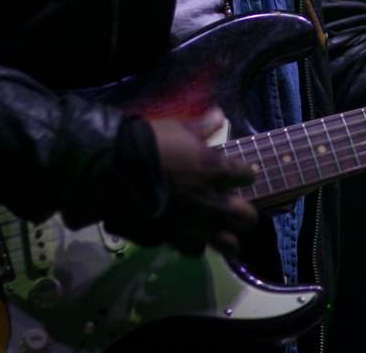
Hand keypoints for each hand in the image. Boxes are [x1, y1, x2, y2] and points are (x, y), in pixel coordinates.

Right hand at [148, 107, 257, 255]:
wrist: (118, 170)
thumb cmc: (152, 144)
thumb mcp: (178, 128)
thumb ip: (202, 127)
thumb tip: (218, 115)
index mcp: (218, 171)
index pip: (247, 176)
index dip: (243, 174)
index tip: (237, 173)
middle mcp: (213, 202)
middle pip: (247, 217)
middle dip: (243, 211)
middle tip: (232, 205)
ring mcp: (197, 224)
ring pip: (228, 243)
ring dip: (225, 234)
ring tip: (216, 226)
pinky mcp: (176, 239)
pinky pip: (196, 250)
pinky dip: (196, 243)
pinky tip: (191, 233)